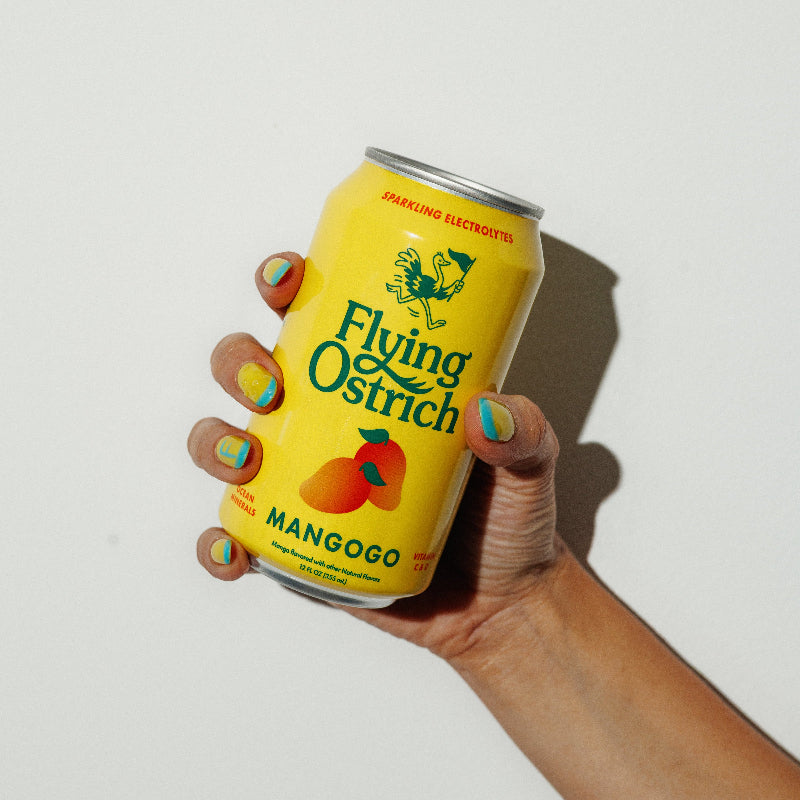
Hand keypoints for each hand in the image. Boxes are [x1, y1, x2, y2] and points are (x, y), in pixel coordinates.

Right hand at [188, 251, 564, 661]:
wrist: (502, 603)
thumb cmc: (509, 518)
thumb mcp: (530, 462)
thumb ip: (526, 432)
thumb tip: (485, 413)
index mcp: (370, 382)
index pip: (315, 315)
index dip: (284, 284)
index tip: (289, 278)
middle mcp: (326, 423)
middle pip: (252, 370)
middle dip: (240, 361)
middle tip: (272, 385)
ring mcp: (304, 481)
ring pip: (229, 442)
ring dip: (215, 442)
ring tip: (248, 460)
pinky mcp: (296, 539)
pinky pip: (238, 535)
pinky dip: (219, 543)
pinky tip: (231, 552)